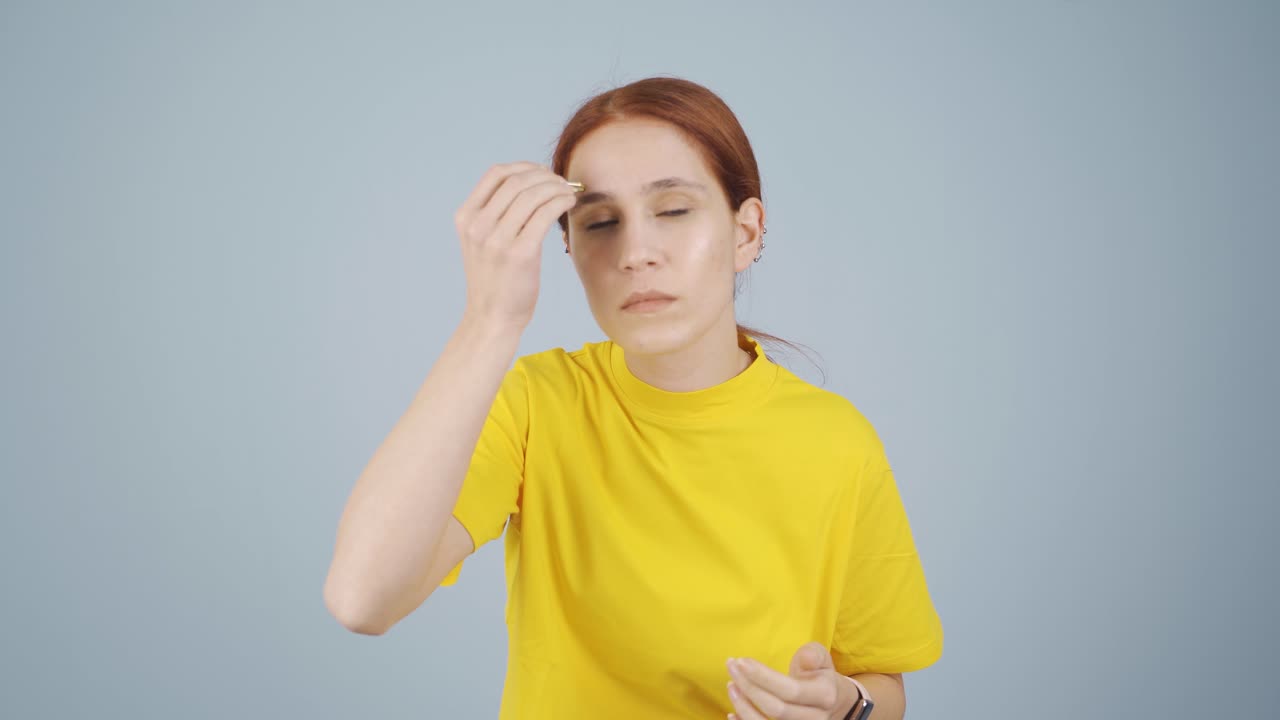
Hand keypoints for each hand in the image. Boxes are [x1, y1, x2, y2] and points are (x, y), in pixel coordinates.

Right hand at [454, 161, 578, 330]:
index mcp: (466, 218)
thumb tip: (530, 185)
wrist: (492, 318)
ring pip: (533, 194)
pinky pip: (544, 214)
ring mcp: (496, 240)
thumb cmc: (494, 281)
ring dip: (556, 187)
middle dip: (545, 176)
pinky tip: (569, 203)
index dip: (524, 166)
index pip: (496, 174)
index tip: (542, 172)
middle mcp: (478, 225)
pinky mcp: (519, 254)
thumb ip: (495, 215)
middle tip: (562, 183)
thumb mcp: (482, 242)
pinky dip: (561, 202)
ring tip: (568, 192)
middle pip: (517, 181)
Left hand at [725, 641, 853, 719]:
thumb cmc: (820, 675)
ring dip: (744, 707)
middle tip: (731, 666)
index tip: (741, 661)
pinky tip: (732, 712)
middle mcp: (815, 718)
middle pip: (776, 709)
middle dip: (749, 687)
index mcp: (825, 695)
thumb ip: (814, 654)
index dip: (763, 677)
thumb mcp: (822, 659)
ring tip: (731, 686)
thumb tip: (806, 658)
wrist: (833, 703)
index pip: (790, 690)